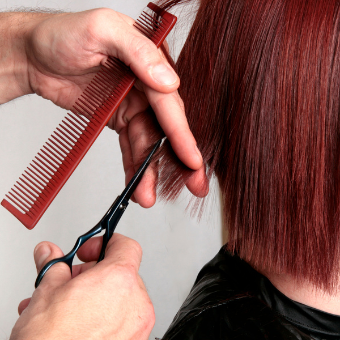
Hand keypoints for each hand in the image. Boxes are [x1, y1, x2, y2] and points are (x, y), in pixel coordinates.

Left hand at [1, 9, 207, 205]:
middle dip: (179, 158)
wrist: (33, 55)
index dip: (181, 133)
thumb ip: (138, 52)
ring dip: (150, 171)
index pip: (169, 102)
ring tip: (148, 196)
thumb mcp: (101, 29)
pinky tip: (137, 185)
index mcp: (148, 62)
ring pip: (148, 143)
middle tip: (194, 185)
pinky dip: (134, 166)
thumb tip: (169, 81)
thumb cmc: (61, 35)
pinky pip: (131, 146)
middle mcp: (146, 86)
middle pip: (166, 127)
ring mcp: (133, 105)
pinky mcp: (119, 119)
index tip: (192, 160)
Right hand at [10, 234, 154, 339]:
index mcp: (119, 279)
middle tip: (72, 281)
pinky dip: (105, 315)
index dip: (106, 242)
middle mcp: (135, 301)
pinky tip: (81, 321)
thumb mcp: (47, 292)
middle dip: (94, 273)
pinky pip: (123, 319)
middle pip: (121, 272)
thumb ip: (54, 265)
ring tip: (70, 305)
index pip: (127, 246)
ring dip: (97, 295)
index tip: (90, 249)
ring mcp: (138, 325)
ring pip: (120, 296)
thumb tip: (50, 253)